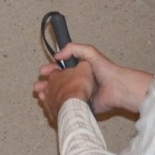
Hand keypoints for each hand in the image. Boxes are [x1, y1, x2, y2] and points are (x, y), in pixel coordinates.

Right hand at [32, 43, 152, 118]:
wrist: (116, 89)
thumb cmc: (106, 71)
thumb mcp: (89, 52)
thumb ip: (73, 48)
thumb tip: (57, 55)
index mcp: (79, 70)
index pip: (60, 70)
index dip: (50, 70)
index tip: (43, 72)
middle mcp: (78, 83)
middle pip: (57, 84)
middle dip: (45, 85)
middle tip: (38, 86)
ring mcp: (79, 95)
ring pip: (60, 95)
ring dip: (49, 95)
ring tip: (40, 95)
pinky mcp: (82, 106)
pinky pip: (67, 106)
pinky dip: (58, 105)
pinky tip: (50, 104)